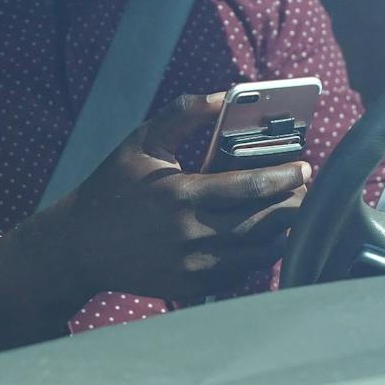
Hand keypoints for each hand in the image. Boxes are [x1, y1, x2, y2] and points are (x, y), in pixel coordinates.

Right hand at [0, 93, 309, 349]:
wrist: (79, 245)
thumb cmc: (111, 187)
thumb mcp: (141, 141)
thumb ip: (182, 114)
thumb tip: (222, 96)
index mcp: (180, 193)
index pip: (250, 186)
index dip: (284, 176)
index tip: (303, 167)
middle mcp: (190, 233)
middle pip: (263, 222)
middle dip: (292, 204)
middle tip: (305, 190)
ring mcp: (192, 266)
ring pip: (258, 253)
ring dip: (282, 232)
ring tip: (291, 213)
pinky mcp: (191, 288)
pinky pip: (240, 274)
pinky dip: (258, 256)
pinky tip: (263, 238)